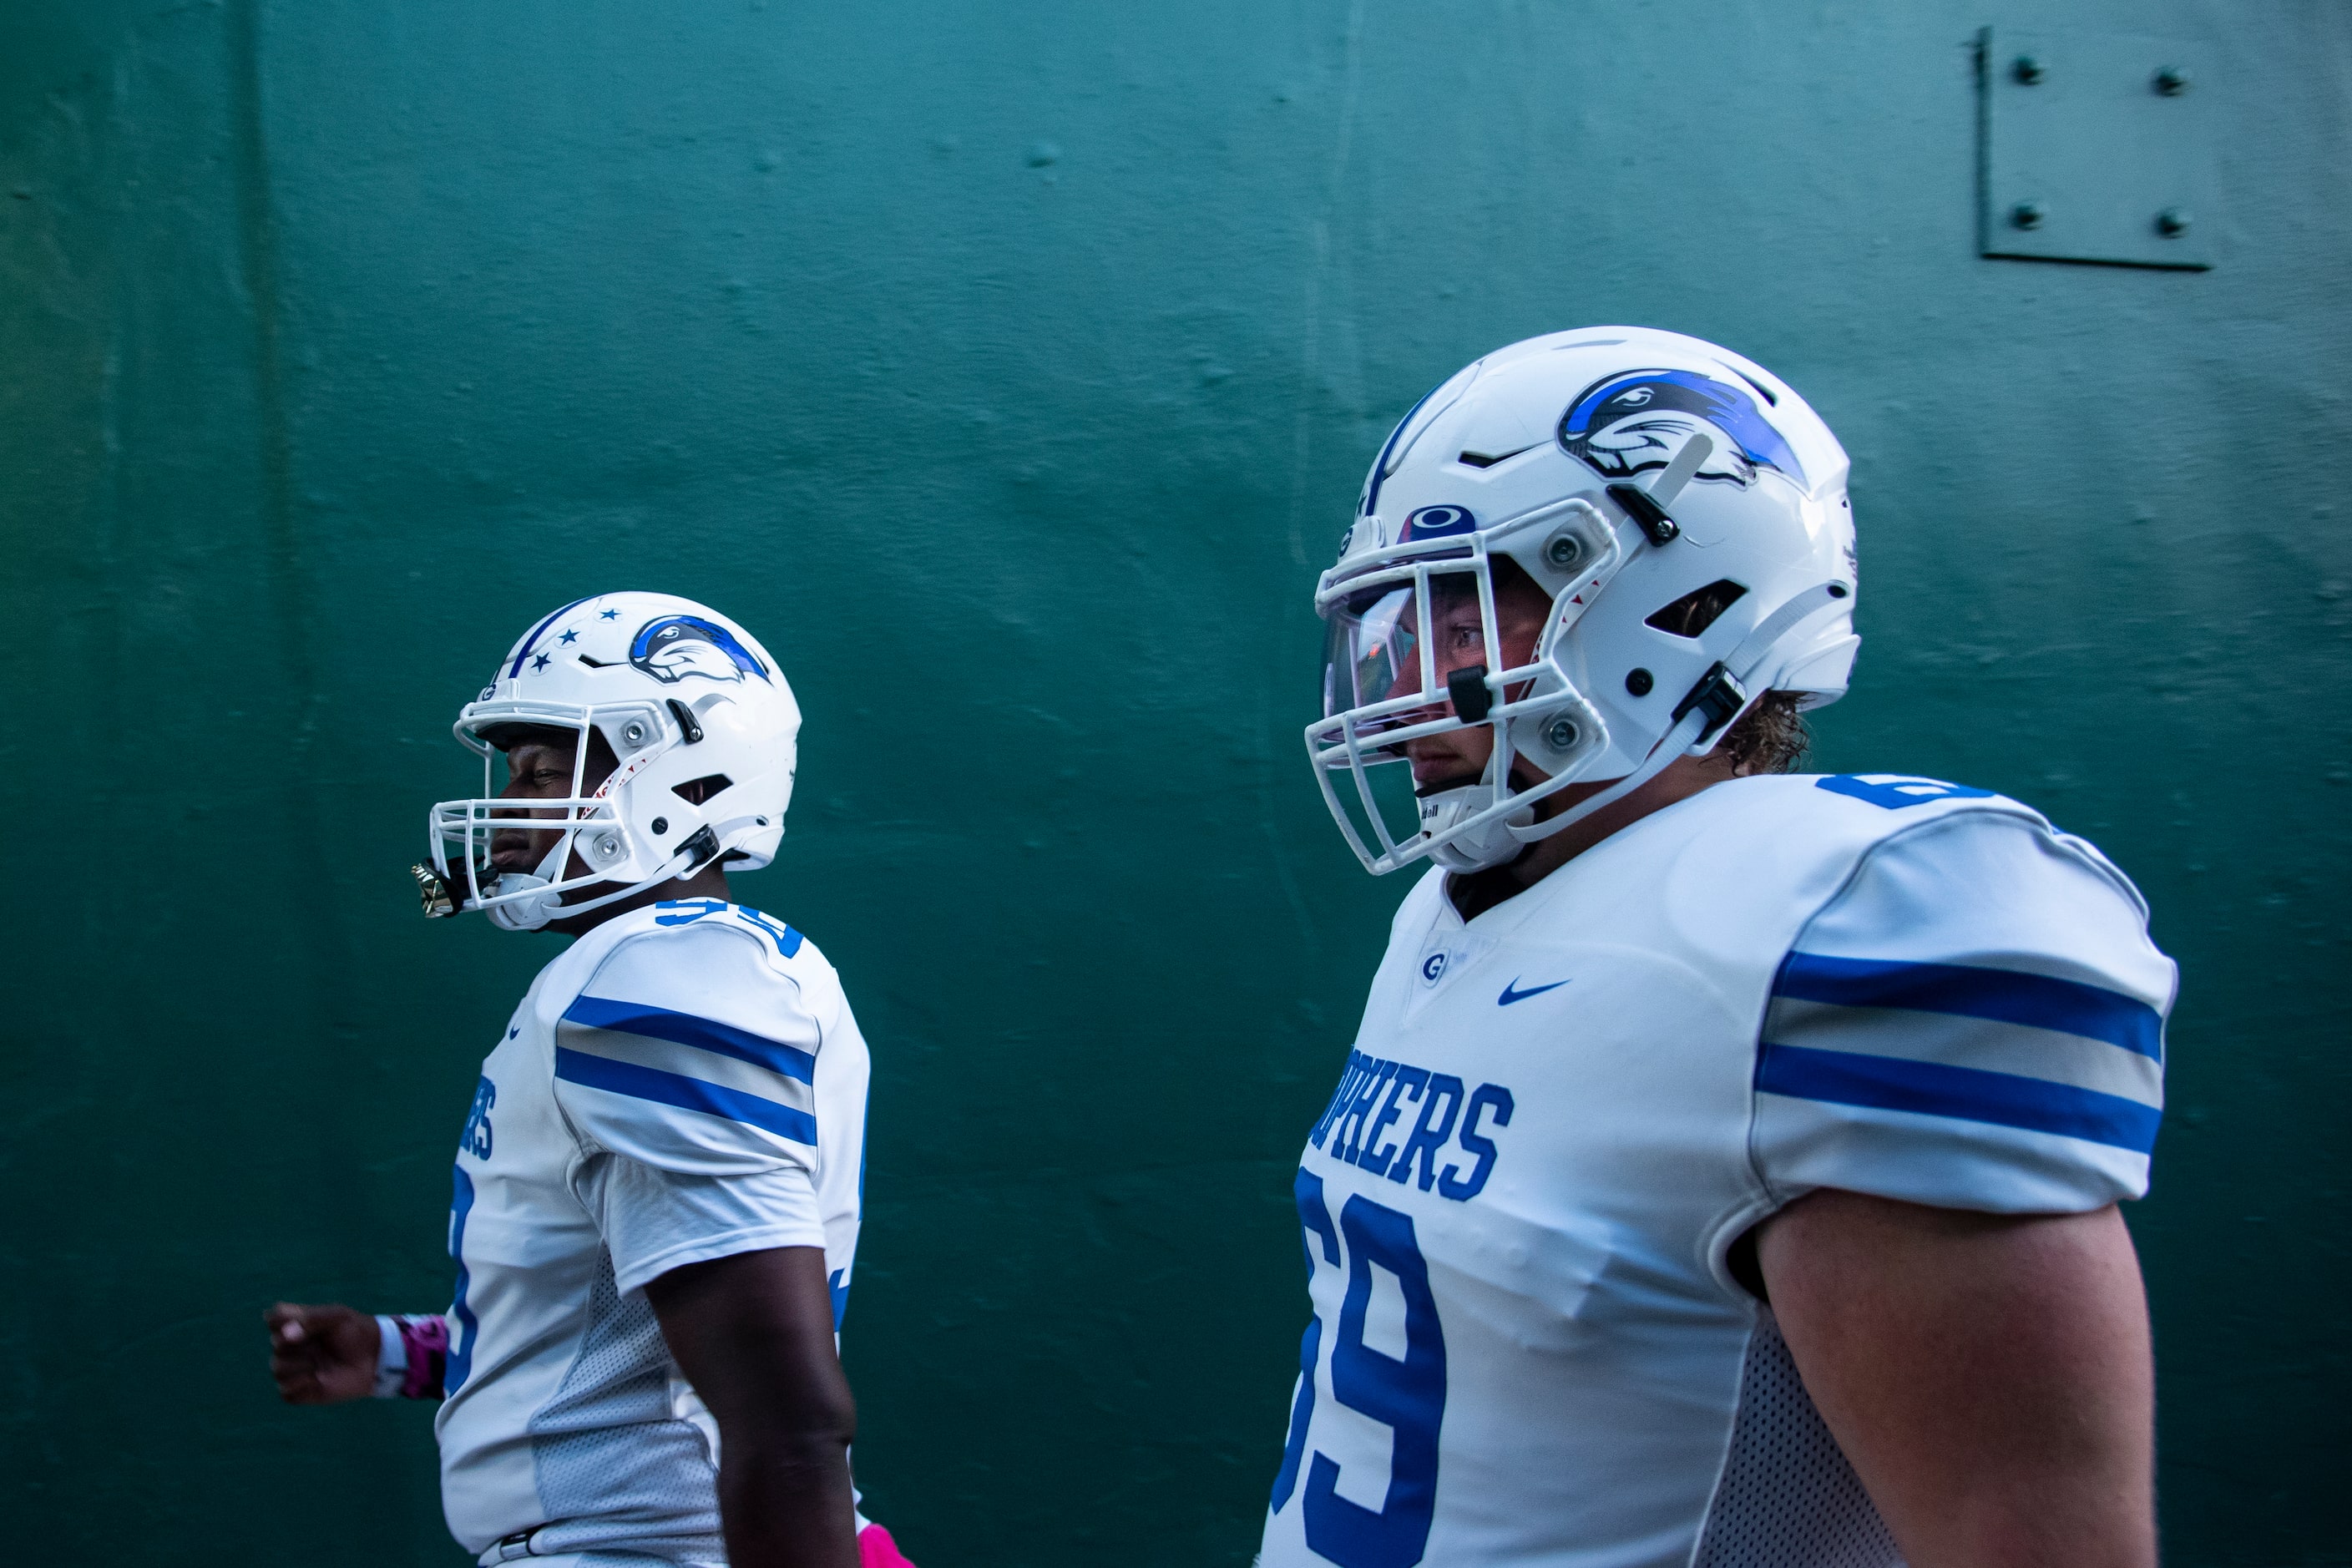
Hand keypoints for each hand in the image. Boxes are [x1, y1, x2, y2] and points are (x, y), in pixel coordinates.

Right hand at [266, 1302, 381, 1404]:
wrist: (375, 1358)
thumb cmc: (356, 1333)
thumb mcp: (337, 1317)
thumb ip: (310, 1319)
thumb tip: (286, 1335)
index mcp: (297, 1325)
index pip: (274, 1319)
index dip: (283, 1321)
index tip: (305, 1322)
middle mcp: (291, 1347)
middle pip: (276, 1345)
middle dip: (299, 1344)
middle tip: (320, 1345)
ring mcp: (295, 1369)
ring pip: (278, 1369)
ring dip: (300, 1366)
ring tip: (319, 1364)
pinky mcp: (301, 1391)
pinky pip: (286, 1392)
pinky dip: (301, 1386)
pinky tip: (319, 1380)